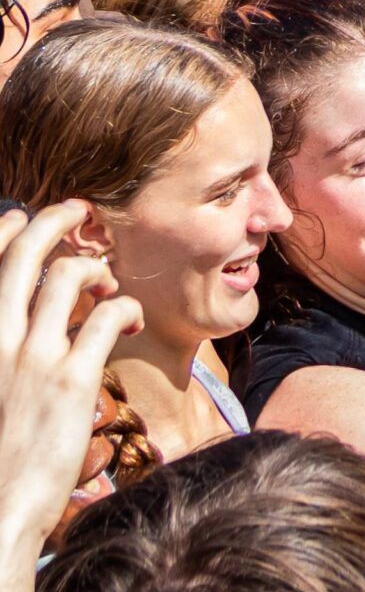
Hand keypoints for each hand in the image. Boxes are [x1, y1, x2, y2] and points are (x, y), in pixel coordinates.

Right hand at [0, 201, 144, 554]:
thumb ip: (2, 346)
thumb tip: (20, 318)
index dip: (10, 230)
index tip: (28, 219)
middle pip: (26, 254)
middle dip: (56, 219)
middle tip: (80, 212)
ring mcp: (33, 358)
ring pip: (71, 275)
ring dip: (96, 267)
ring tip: (107, 284)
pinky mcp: (72, 379)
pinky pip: (108, 315)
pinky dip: (124, 307)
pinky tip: (126, 322)